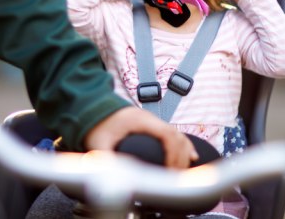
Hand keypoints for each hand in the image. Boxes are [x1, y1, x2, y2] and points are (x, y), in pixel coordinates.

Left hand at [83, 107, 198, 168]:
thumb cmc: (95, 125)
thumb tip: (113, 174)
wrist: (92, 107)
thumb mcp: (98, 142)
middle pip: (176, 136)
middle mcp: (150, 119)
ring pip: (178, 135)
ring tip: (185, 171)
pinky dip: (184, 146)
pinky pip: (174, 135)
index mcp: (140, 121)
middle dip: (181, 158)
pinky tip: (192, 157)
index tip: (171, 171)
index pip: (167, 135)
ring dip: (185, 153)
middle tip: (177, 177)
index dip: (174, 154)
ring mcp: (152, 121)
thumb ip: (105, 157)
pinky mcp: (151, 126)